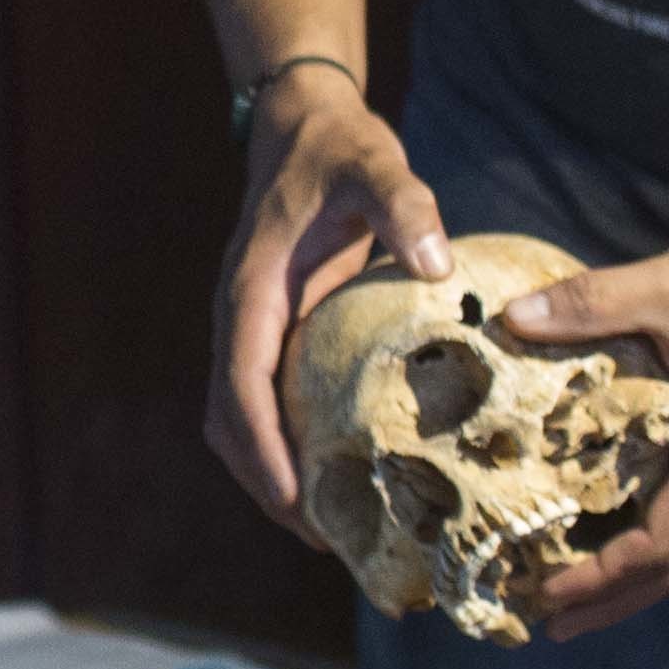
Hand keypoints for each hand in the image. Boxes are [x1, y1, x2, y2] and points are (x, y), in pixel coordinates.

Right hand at [208, 71, 450, 535]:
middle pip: (228, 420)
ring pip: (237, 419)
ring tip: (329, 529)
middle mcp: (239, 317)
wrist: (302, 129)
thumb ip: (406, 206)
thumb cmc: (340, 150)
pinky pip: (264, 403)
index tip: (293, 501)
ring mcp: (251, 328)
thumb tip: (440, 268)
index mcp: (252, 289)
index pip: (241, 382)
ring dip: (270, 474)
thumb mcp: (376, 165)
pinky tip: (337, 472)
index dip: (261, 446)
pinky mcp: (272, 332)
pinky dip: (286, 446)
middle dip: (266, 483)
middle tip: (324, 540)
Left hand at [485, 210, 668, 636]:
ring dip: (643, 574)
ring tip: (583, 593)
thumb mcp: (665, 285)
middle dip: (617, 600)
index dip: (601, 579)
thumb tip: (511, 318)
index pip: (660, 546)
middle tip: (552, 624)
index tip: (546, 597)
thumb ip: (589, 306)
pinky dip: (666, 534)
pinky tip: (627, 526)